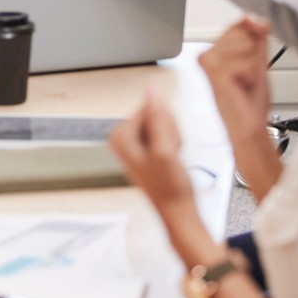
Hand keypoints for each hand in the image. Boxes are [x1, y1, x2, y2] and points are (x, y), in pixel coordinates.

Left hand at [112, 86, 220, 265]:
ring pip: (163, 122)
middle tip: (170, 154)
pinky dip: (174, 143)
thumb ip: (157, 116)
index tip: (166, 145)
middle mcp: (122, 136)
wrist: (178, 210)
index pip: (150, 107)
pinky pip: (166, 132)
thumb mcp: (165, 149)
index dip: (165, 123)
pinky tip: (172, 159)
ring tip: (171, 158)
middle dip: (170, 130)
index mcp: (119, 135)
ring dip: (173, 138)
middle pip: (155, 112)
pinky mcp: (146, 147)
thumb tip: (151, 88)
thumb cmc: (170, 186)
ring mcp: (134, 142)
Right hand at [201, 17, 272, 138]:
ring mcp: (209, 61)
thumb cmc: (250, 102)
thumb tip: (252, 16)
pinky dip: (251, 74)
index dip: (253, 39)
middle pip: (243, 32)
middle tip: (247, 75)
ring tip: (244, 81)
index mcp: (218, 50)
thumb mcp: (259, 62)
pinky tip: (241, 86)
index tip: (251, 61)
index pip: (239, 24)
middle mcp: (209, 53)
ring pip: (245, 44)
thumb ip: (257, 37)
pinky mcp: (213, 70)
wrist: (247, 128)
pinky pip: (245, 59)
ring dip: (253, 65)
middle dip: (253, 54)